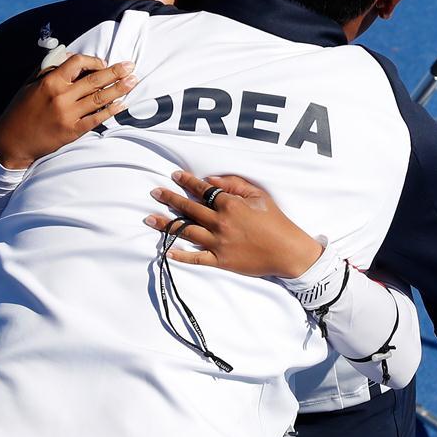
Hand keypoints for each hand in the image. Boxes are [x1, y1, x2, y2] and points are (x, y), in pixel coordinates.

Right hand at [0, 55, 137, 168]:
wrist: (12, 141)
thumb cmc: (20, 111)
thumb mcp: (30, 85)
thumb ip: (49, 71)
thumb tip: (68, 57)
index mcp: (50, 81)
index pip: (77, 63)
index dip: (93, 60)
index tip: (103, 63)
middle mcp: (61, 96)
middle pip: (94, 80)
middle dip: (116, 72)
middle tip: (131, 66)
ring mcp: (68, 115)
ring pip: (99, 98)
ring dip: (119, 89)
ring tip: (133, 82)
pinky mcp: (72, 131)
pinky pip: (96, 118)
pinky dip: (110, 111)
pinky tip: (122, 104)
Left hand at [145, 171, 323, 278]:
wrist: (287, 251)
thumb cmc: (276, 221)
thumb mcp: (259, 196)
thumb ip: (234, 185)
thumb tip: (211, 180)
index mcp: (229, 204)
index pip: (203, 190)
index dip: (187, 181)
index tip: (174, 175)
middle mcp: (220, 222)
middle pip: (189, 209)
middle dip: (170, 199)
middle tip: (154, 192)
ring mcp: (218, 243)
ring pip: (186, 231)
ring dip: (166, 224)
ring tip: (149, 218)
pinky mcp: (220, 260)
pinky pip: (196, 258)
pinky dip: (181, 255)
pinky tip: (167, 250)